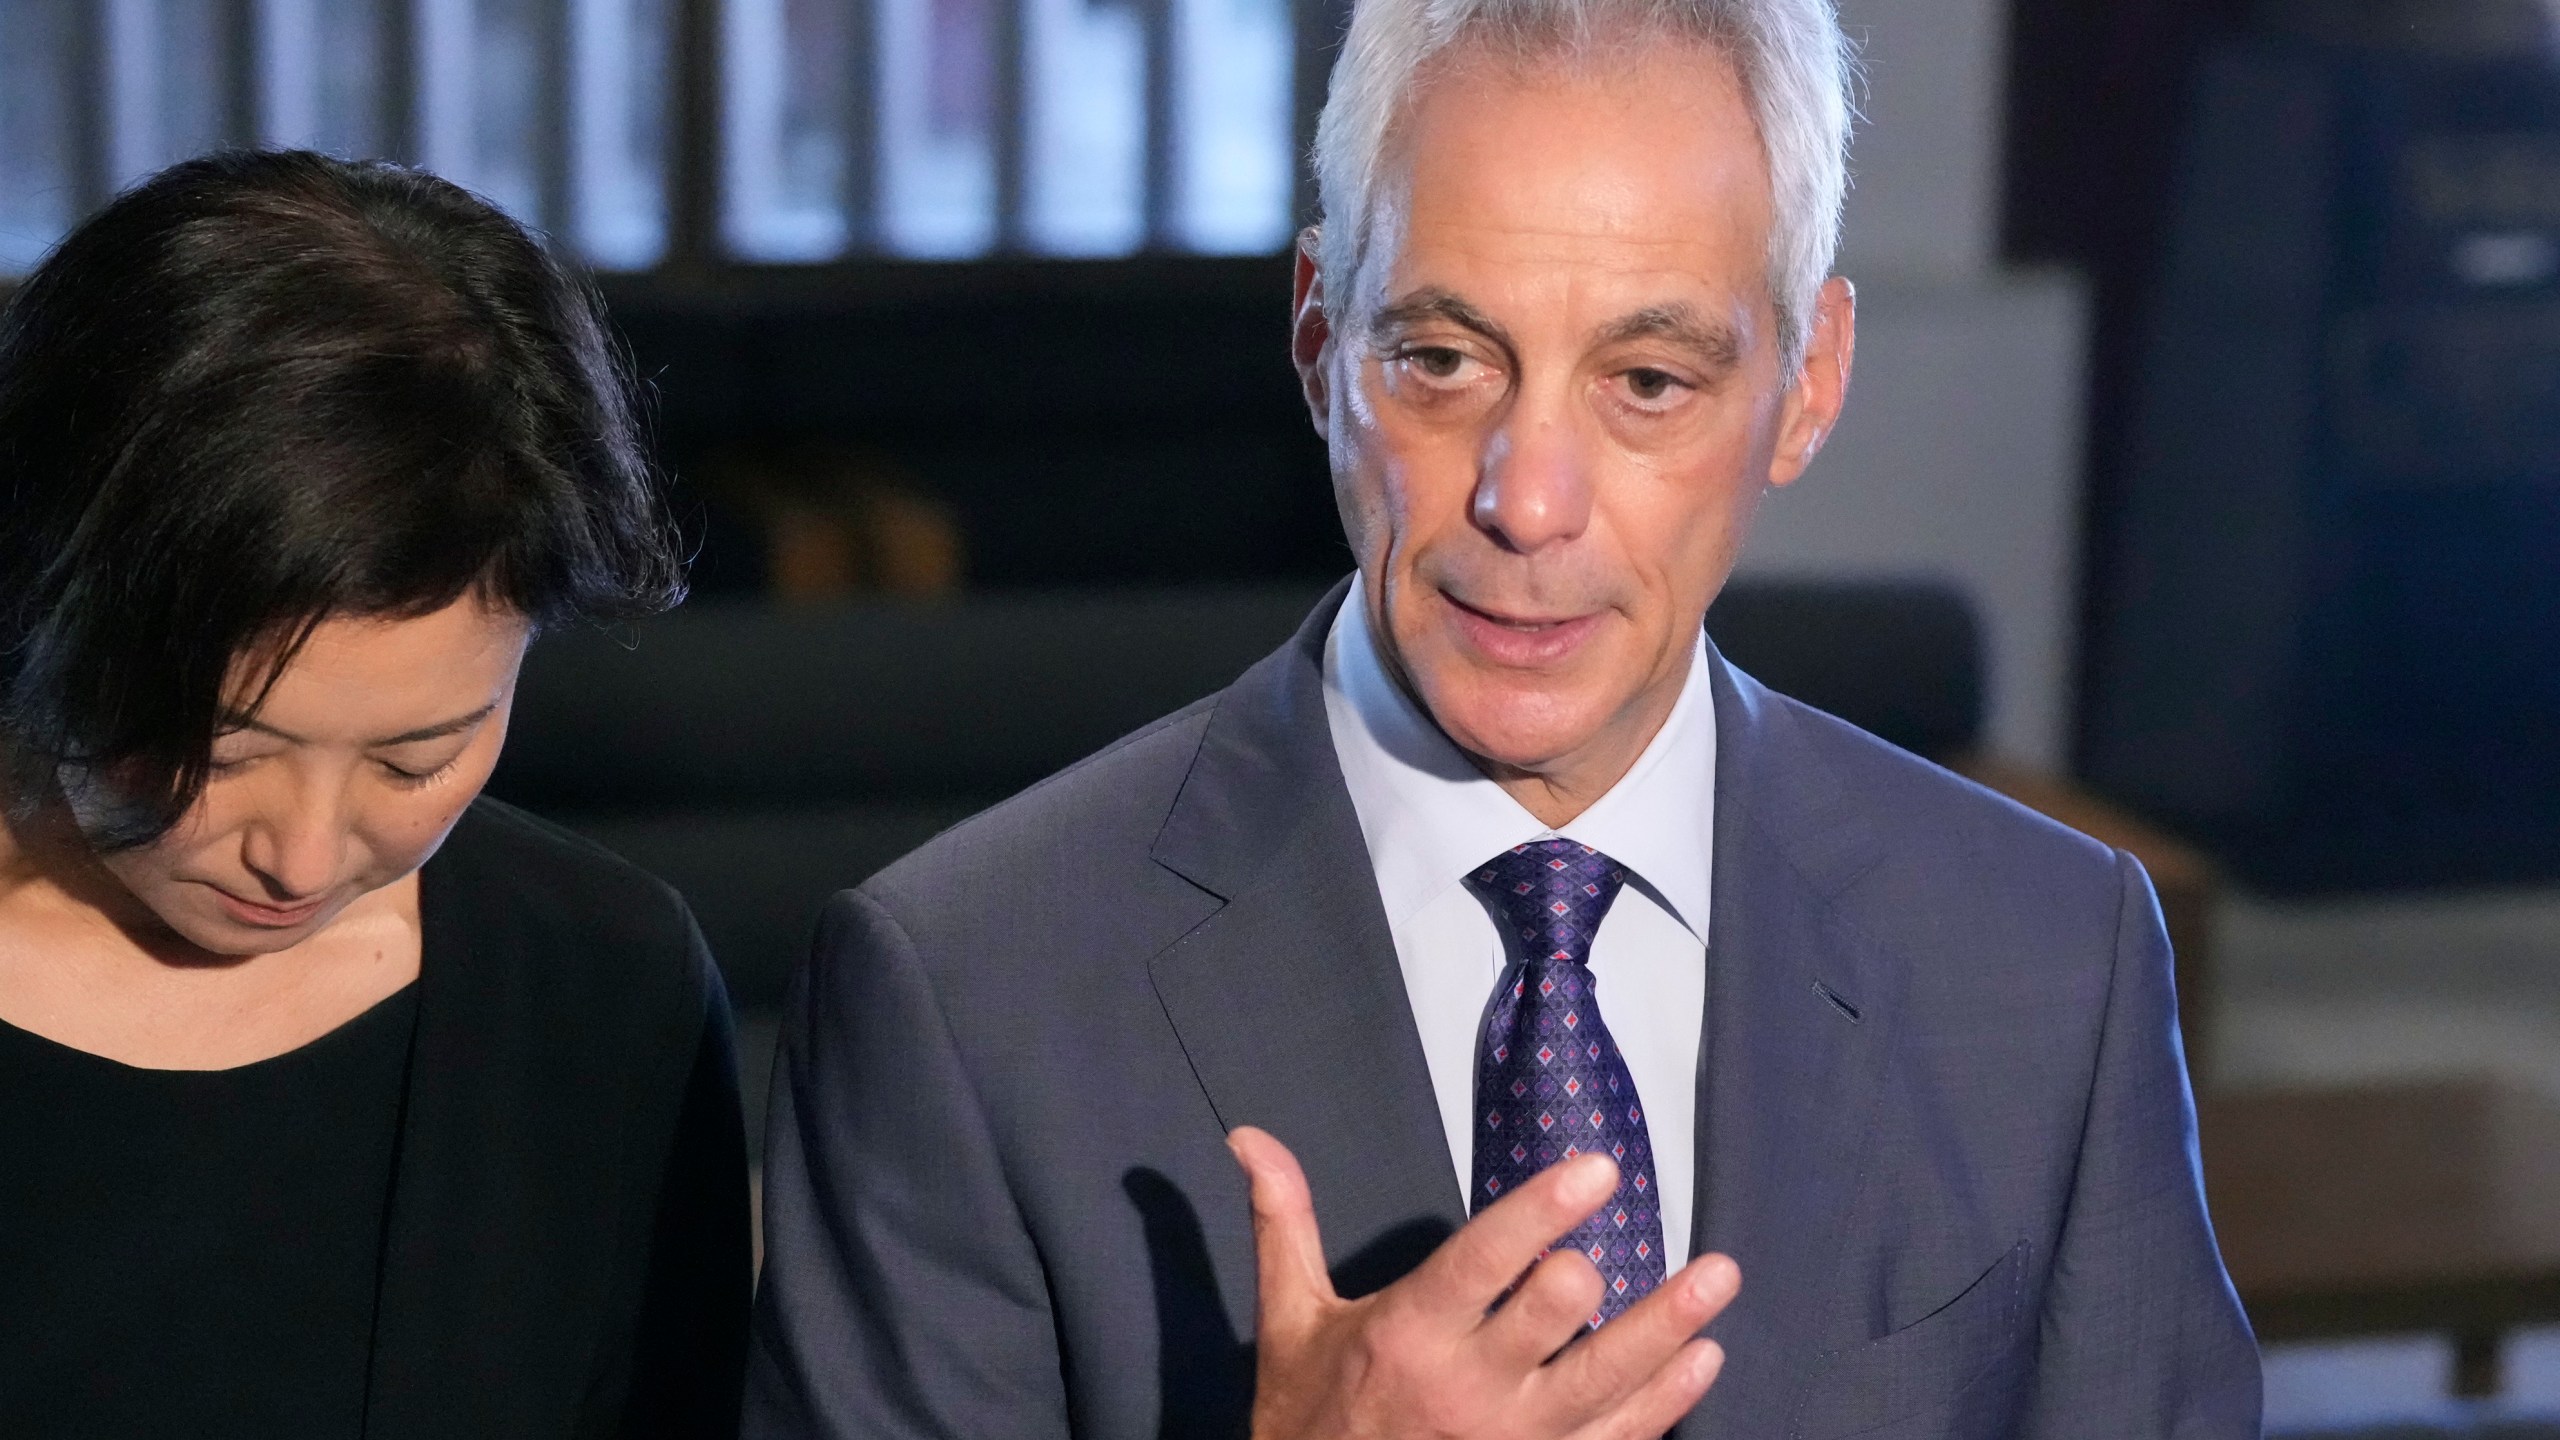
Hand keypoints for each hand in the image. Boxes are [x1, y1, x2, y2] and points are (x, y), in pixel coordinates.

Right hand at [1228, 1126, 1740, 1439]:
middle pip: (1552, 1319)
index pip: (1482, 1260)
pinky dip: (1667, 1400)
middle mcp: (1465, 1389)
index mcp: (1407, 1333)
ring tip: (1720, 1278)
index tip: (1597, 1169)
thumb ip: (1285, 1222)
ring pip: (1606, 1380)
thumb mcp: (1290, 1320)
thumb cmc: (1309, 1418)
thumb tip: (1250, 1136)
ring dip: (1668, 1328)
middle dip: (1599, 1276)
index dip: (1541, 1210)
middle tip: (1649, 1231)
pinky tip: (1702, 1359)